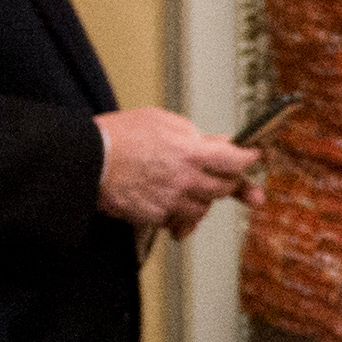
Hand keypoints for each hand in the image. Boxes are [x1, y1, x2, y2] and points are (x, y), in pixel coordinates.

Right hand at [95, 108, 259, 233]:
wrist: (88, 159)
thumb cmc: (121, 135)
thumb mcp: (163, 122)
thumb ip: (196, 134)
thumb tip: (220, 141)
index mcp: (192, 152)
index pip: (236, 161)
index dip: (249, 158)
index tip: (254, 157)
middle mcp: (186, 180)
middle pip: (226, 187)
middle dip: (228, 179)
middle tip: (223, 173)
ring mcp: (172, 201)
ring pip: (205, 208)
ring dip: (204, 198)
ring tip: (190, 185)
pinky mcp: (157, 216)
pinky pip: (181, 220)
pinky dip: (181, 213)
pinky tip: (173, 200)